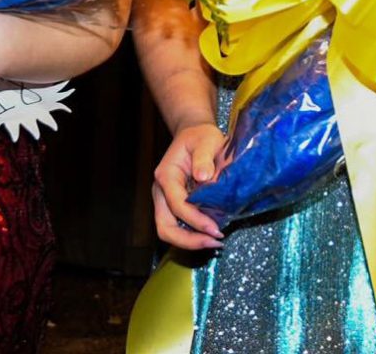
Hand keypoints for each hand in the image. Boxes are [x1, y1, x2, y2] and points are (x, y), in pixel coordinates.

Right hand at [152, 123, 225, 249]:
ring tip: (214, 240)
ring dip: (190, 240)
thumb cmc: (200, 136)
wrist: (194, 134)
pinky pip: (178, 225)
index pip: (176, 204)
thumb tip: (203, 177)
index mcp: (166, 174)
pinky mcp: (173, 205)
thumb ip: (204, 157)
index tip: (215, 229)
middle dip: (189, 240)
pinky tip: (211, 232)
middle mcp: (161, 191)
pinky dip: (192, 234)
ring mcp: (165, 200)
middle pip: (165, 226)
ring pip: (169, 230)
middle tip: (214, 241)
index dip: (195, 219)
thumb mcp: (207, 139)